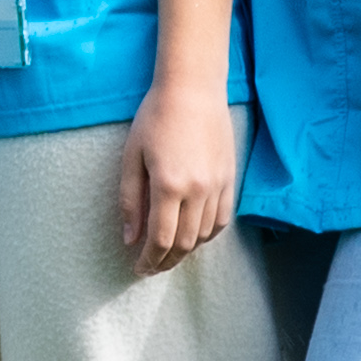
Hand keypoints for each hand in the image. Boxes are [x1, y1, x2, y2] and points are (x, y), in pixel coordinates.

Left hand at [117, 82, 239, 275]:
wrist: (193, 91)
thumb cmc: (154, 118)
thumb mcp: (131, 157)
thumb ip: (130, 200)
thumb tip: (129, 238)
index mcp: (168, 186)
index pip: (161, 239)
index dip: (149, 260)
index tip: (138, 269)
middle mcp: (198, 191)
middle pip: (184, 243)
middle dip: (166, 262)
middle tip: (150, 268)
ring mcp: (218, 186)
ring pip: (204, 235)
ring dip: (186, 251)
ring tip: (168, 255)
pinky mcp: (230, 180)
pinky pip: (222, 219)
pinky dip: (207, 235)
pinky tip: (193, 237)